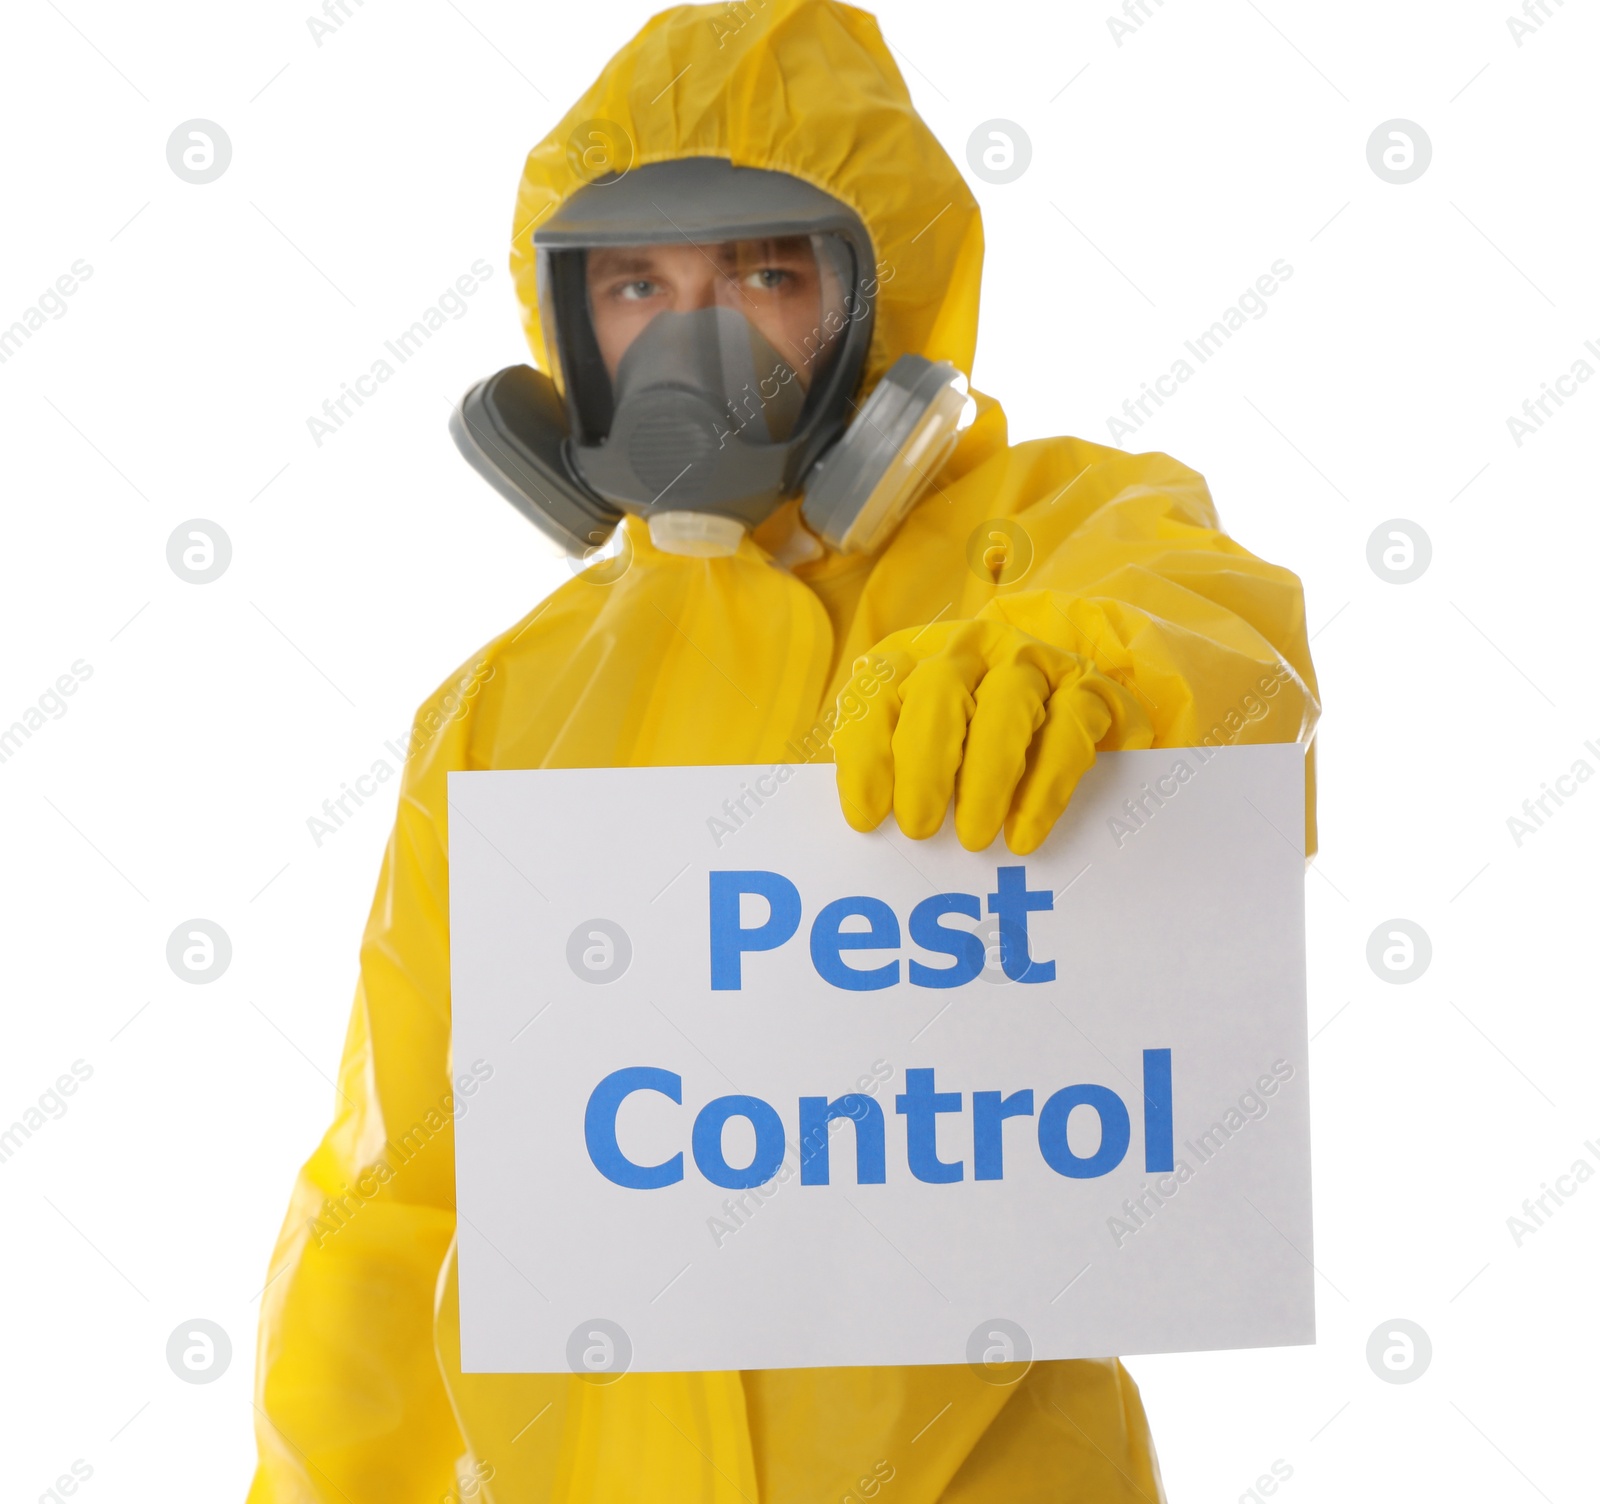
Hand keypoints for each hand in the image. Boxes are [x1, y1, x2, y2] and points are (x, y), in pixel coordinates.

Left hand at [831, 619, 1152, 853]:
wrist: (1065, 693)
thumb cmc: (973, 734)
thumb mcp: (920, 738)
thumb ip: (893, 768)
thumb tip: (871, 825)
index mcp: (915, 658)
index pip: (877, 692)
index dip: (866, 754)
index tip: (867, 818)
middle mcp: (971, 649)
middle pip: (940, 690)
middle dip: (925, 765)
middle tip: (920, 828)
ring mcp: (1034, 663)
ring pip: (1008, 703)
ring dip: (986, 777)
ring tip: (974, 838)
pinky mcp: (1088, 688)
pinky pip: (1070, 729)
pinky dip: (1045, 788)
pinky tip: (1024, 831)